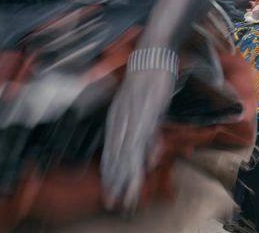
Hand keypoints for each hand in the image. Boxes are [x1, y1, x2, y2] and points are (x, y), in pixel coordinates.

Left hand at [101, 68, 173, 213]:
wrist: (151, 56)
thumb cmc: (147, 78)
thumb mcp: (141, 106)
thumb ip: (142, 128)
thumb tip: (143, 151)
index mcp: (116, 116)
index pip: (110, 149)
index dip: (108, 170)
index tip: (107, 188)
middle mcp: (120, 119)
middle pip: (115, 156)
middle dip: (114, 181)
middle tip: (112, 202)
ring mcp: (132, 118)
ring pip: (126, 153)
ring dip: (125, 177)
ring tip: (124, 196)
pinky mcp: (146, 115)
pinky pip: (140, 141)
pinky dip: (138, 158)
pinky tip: (139, 172)